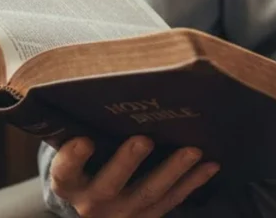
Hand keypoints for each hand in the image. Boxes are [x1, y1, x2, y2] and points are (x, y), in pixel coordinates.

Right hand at [48, 136, 218, 217]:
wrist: (98, 201)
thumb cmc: (90, 160)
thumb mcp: (81, 144)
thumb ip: (89, 123)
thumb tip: (111, 71)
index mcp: (70, 182)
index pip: (65, 171)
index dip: (73, 158)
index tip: (84, 140)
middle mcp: (92, 201)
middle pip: (108, 185)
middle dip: (127, 162)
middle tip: (144, 140)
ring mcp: (122, 212)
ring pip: (148, 194)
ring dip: (172, 171)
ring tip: (193, 150)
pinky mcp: (147, 216)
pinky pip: (172, 200)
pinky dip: (193, 182)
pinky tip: (210, 165)